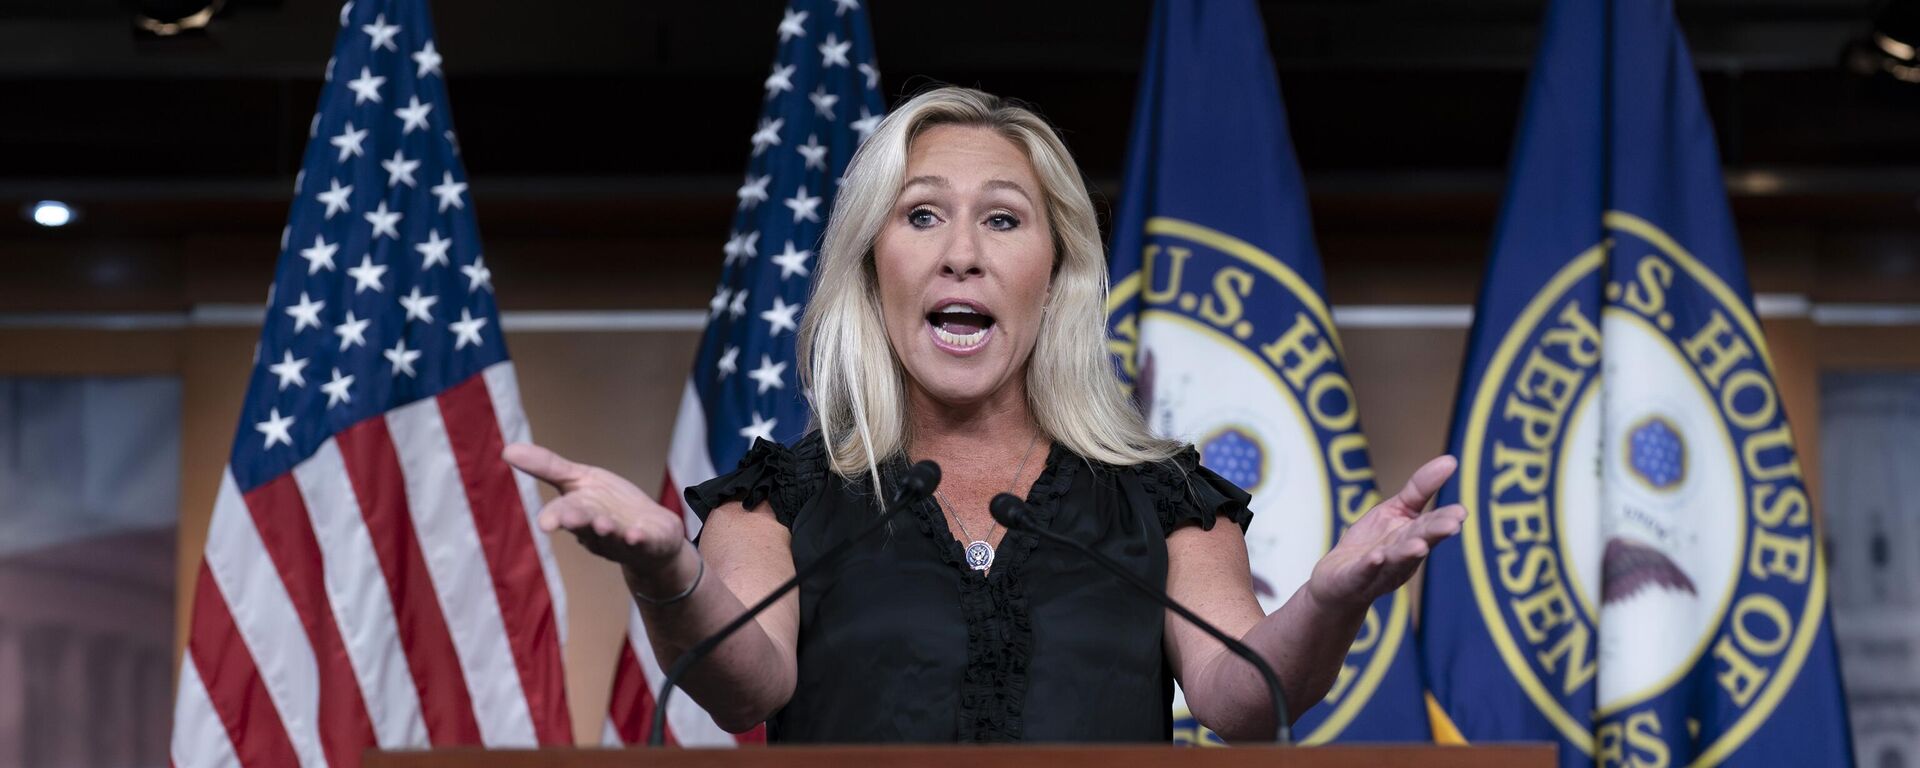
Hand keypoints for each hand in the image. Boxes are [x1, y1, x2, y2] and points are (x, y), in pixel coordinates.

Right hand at [502, 442, 686, 572]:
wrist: (651, 535)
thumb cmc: (610, 505)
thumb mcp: (580, 480)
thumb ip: (547, 467)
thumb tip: (506, 449)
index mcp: (579, 512)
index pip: (562, 513)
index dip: (553, 516)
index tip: (544, 522)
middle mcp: (597, 530)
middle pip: (584, 526)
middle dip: (577, 522)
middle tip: (568, 519)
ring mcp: (622, 539)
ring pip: (612, 536)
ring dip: (607, 530)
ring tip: (603, 524)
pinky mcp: (649, 543)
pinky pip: (643, 543)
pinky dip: (639, 539)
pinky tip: (636, 534)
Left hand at [1306, 455, 1465, 610]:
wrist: (1338, 583)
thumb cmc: (1372, 544)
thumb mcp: (1395, 510)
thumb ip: (1421, 488)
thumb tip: (1451, 460)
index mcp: (1412, 537)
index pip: (1431, 526)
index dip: (1445, 519)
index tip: (1461, 512)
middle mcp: (1400, 556)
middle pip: (1418, 542)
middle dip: (1434, 534)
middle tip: (1452, 525)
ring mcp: (1378, 570)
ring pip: (1395, 561)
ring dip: (1407, 554)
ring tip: (1419, 545)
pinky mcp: (1354, 579)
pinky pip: (1364, 572)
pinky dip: (1370, 566)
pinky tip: (1376, 557)